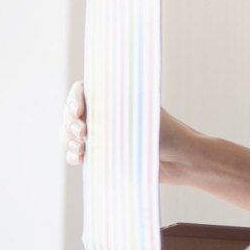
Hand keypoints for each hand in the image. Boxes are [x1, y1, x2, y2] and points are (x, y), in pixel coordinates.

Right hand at [58, 80, 197, 184]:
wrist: (181, 161)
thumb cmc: (167, 132)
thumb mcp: (144, 113)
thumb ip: (120, 104)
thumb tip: (99, 88)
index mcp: (113, 98)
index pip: (81, 91)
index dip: (74, 100)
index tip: (78, 111)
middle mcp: (104, 114)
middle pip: (70, 114)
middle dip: (70, 123)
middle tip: (83, 132)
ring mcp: (100, 135)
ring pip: (69, 134)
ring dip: (68, 139)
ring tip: (81, 147)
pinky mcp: (101, 155)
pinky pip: (75, 153)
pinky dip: (72, 155)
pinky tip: (79, 157)